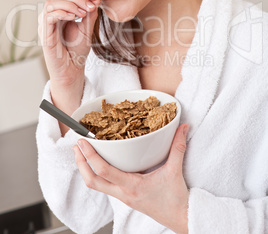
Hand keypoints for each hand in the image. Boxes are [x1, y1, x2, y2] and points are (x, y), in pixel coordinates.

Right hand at [39, 0, 99, 117]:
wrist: (72, 70)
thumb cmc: (77, 51)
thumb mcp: (87, 29)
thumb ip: (90, 14)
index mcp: (61, 12)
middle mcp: (51, 15)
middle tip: (92, 4)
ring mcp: (46, 24)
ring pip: (52, 1)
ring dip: (70, 3)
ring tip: (83, 12)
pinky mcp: (44, 33)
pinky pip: (48, 16)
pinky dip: (61, 12)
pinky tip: (74, 17)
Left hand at [73, 124, 188, 233]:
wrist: (180, 219)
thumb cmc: (176, 199)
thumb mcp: (175, 170)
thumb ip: (178, 146)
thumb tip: (182, 127)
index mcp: (132, 185)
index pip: (104, 171)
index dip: (90, 156)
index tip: (82, 141)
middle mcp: (123, 192)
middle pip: (92, 181)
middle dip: (81, 163)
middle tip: (76, 146)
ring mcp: (123, 197)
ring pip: (96, 185)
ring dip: (86, 169)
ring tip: (82, 153)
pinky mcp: (125, 198)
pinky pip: (105, 186)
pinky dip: (96, 174)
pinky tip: (99, 164)